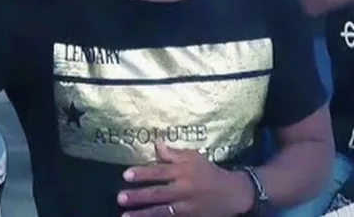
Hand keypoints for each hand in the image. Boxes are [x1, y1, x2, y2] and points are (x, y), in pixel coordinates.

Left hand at [117, 142, 253, 216]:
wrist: (232, 194)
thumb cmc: (209, 171)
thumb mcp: (193, 157)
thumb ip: (173, 153)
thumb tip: (156, 144)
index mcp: (183, 172)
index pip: (159, 172)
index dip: (142, 173)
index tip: (126, 175)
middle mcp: (183, 190)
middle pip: (157, 194)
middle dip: (138, 196)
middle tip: (120, 197)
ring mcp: (186, 207)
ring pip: (161, 212)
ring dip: (142, 214)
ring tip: (125, 216)